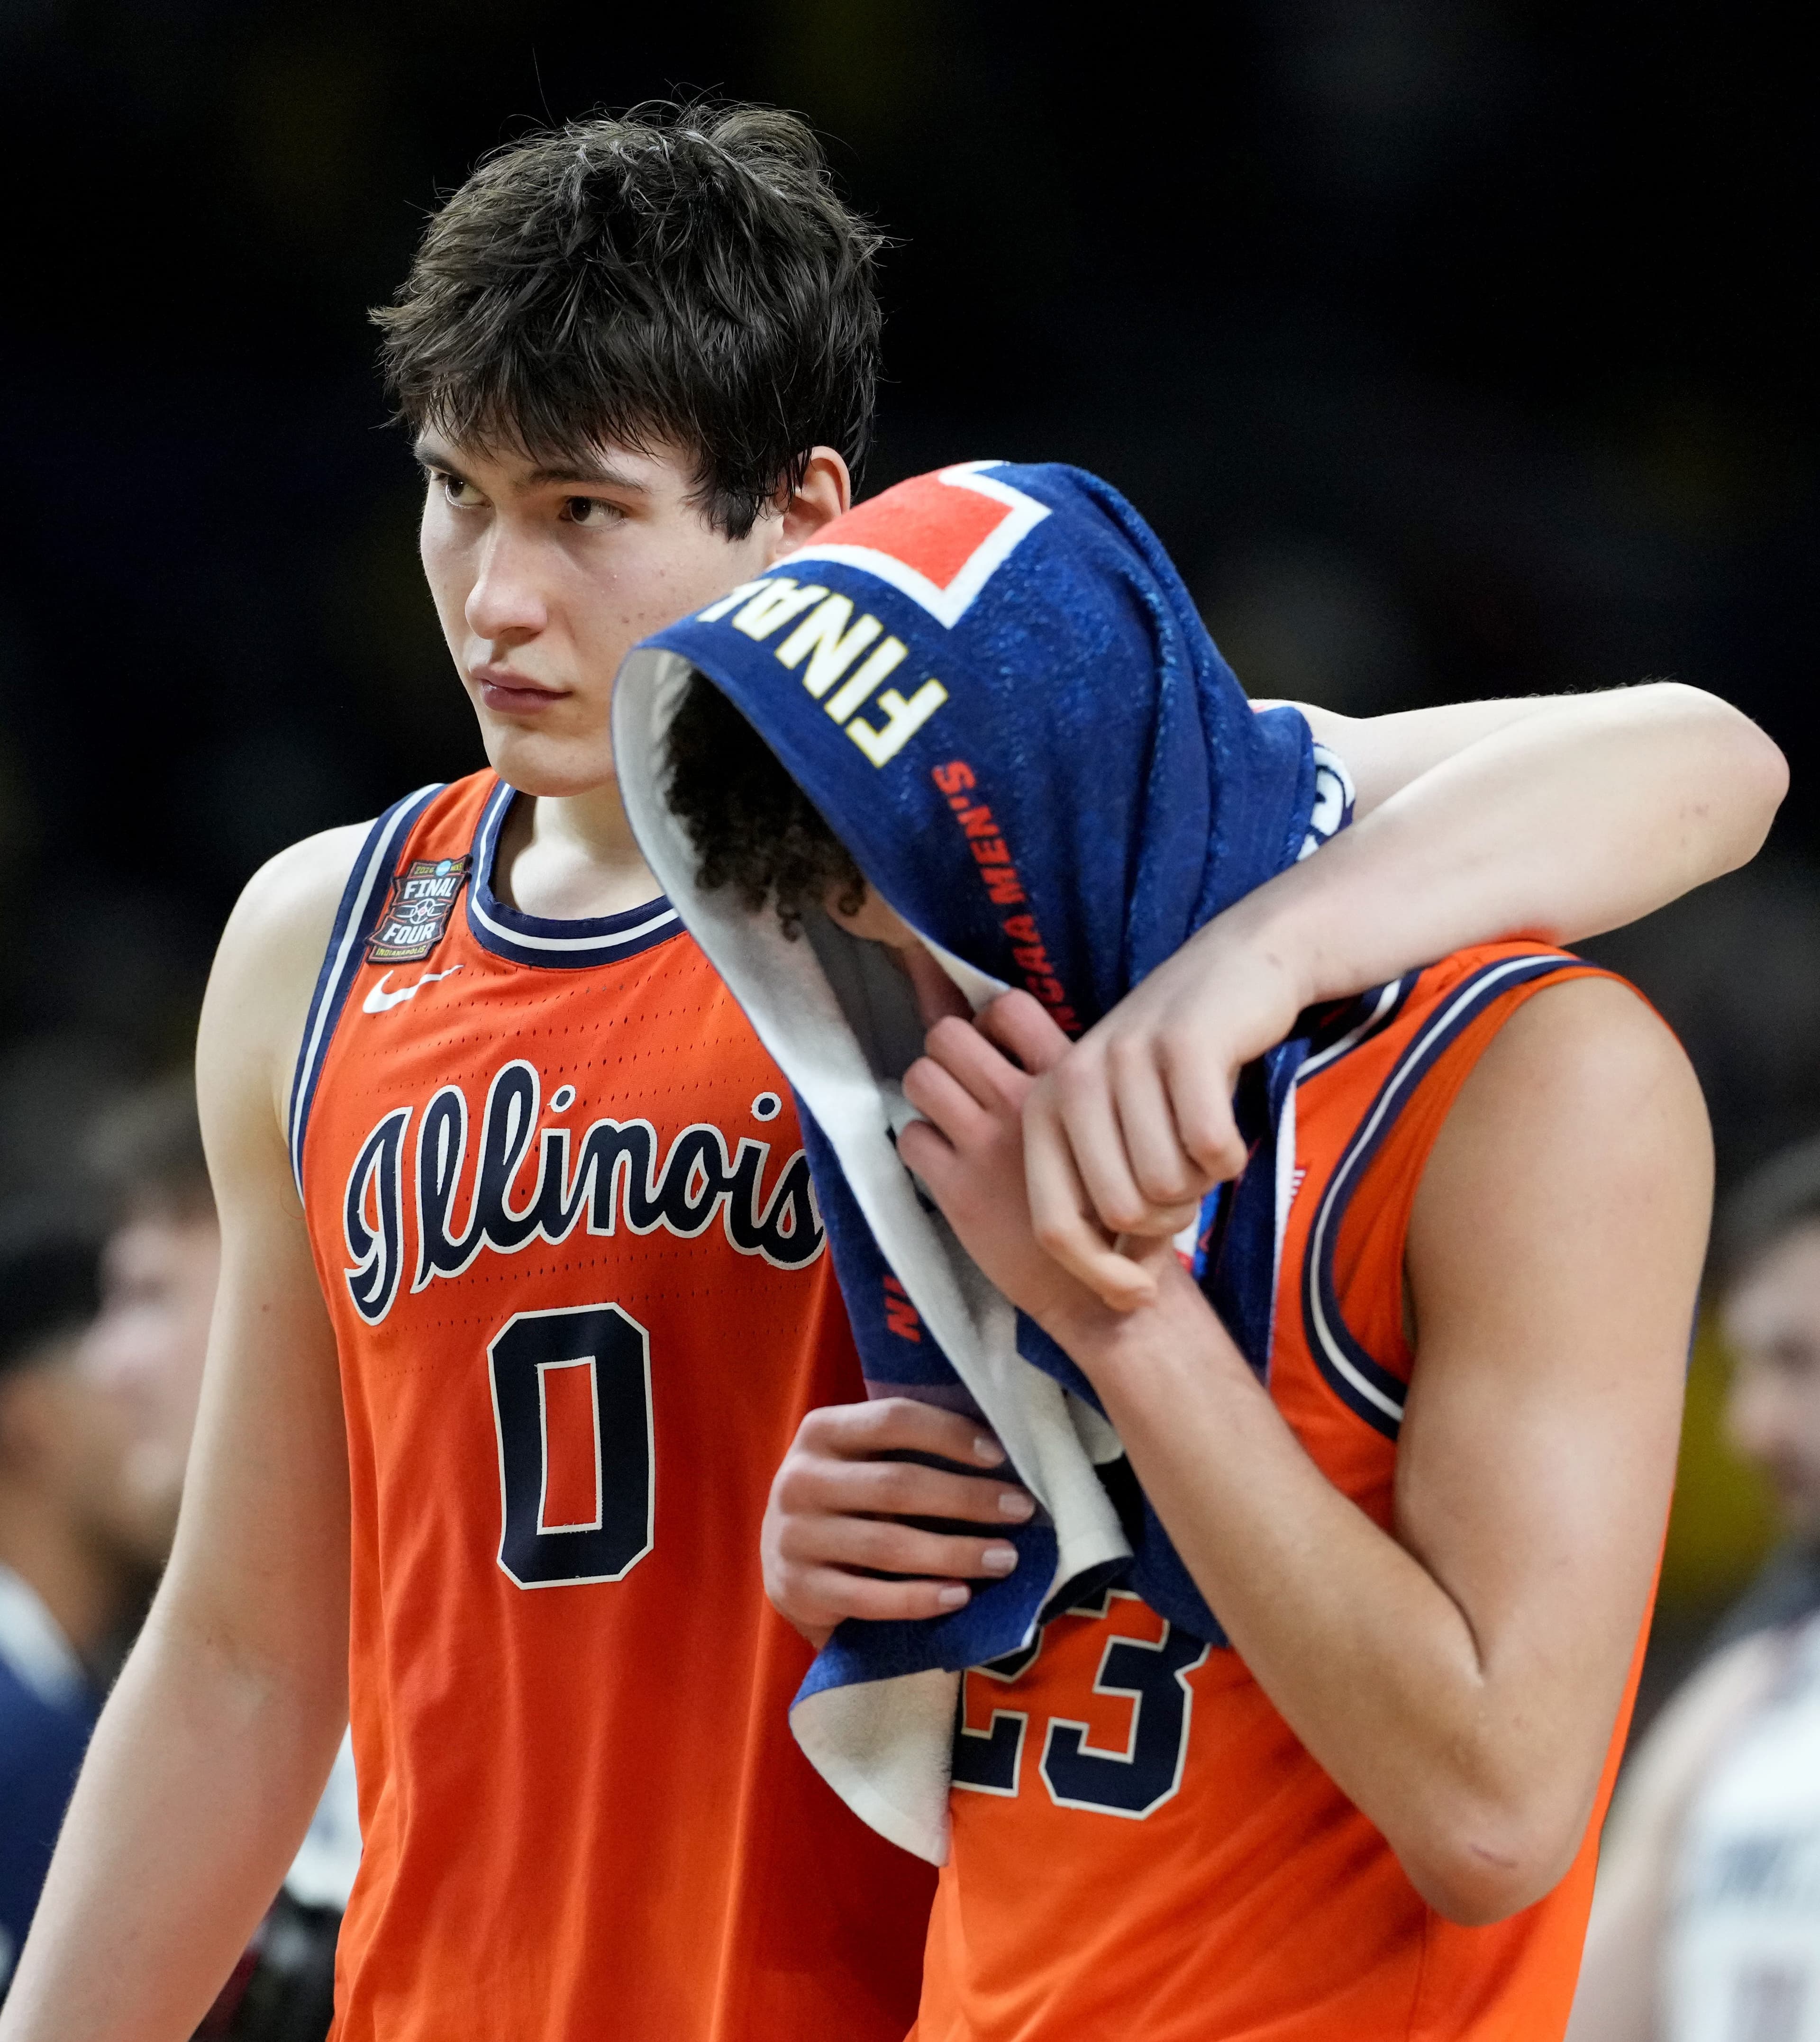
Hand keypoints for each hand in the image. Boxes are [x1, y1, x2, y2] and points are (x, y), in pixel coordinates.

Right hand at [762, 1397, 1036, 1648]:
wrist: (785, 1557)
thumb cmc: (847, 1498)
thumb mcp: (862, 1459)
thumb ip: (909, 1449)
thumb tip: (999, 1452)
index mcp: (820, 1431)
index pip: (892, 1419)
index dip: (949, 1433)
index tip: (1001, 1455)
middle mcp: (799, 1479)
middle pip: (896, 1485)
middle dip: (967, 1499)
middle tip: (1021, 1511)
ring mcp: (793, 1537)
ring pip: (887, 1545)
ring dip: (955, 1552)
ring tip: (1005, 1558)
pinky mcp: (797, 1590)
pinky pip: (869, 1598)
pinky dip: (919, 1599)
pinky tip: (960, 1596)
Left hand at [898, 993, 1136, 1328]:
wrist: (1103, 1287)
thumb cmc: (1114, 1206)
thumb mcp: (1110, 1125)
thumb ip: (1070, 1084)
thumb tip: (1021, 1035)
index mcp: (1067, 1082)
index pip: (1008, 1006)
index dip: (988, 1018)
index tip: (994, 1045)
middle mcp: (1023, 1105)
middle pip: (947, 1035)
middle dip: (946, 1051)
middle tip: (962, 1080)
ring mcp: (987, 1146)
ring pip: (921, 1078)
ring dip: (927, 1093)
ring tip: (950, 1116)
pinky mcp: (959, 1191)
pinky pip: (910, 1138)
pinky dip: (919, 1146)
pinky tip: (945, 1162)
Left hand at [1021, 915, 1307, 1307]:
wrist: (1234, 971)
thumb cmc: (1171, 1071)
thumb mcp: (1115, 1123)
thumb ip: (1098, 1189)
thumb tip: (1119, 1292)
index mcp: (1043, 1110)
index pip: (1056, 1226)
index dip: (1100, 1276)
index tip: (1140, 1294)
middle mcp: (1071, 1082)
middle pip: (1121, 1215)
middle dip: (1167, 1222)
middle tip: (1187, 1188)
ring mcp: (1124, 1060)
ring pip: (1169, 1186)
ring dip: (1201, 1185)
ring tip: (1203, 1147)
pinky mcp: (1183, 1046)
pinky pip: (1212, 1149)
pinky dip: (1231, 1157)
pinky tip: (1227, 1129)